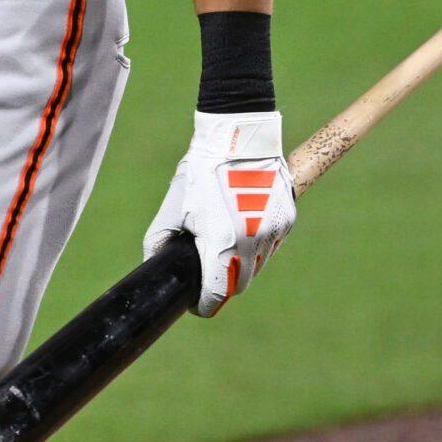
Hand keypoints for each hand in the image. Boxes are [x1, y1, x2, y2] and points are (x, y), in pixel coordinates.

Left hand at [141, 110, 296, 315]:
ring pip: (257, 267)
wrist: (238, 136)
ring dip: (241, 267)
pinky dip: (257, 246)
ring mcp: (273, 231)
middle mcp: (252, 241)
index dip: (203, 305)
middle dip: (221, 286)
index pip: (216, 294)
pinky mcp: (287, 219)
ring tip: (223, 247)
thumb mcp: (173, 205)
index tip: (195, 304)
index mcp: (222, 241)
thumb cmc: (201, 169)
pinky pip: (271, 246)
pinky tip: (241, 229)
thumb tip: (153, 264)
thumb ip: (158, 240)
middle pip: (238, 285)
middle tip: (206, 274)